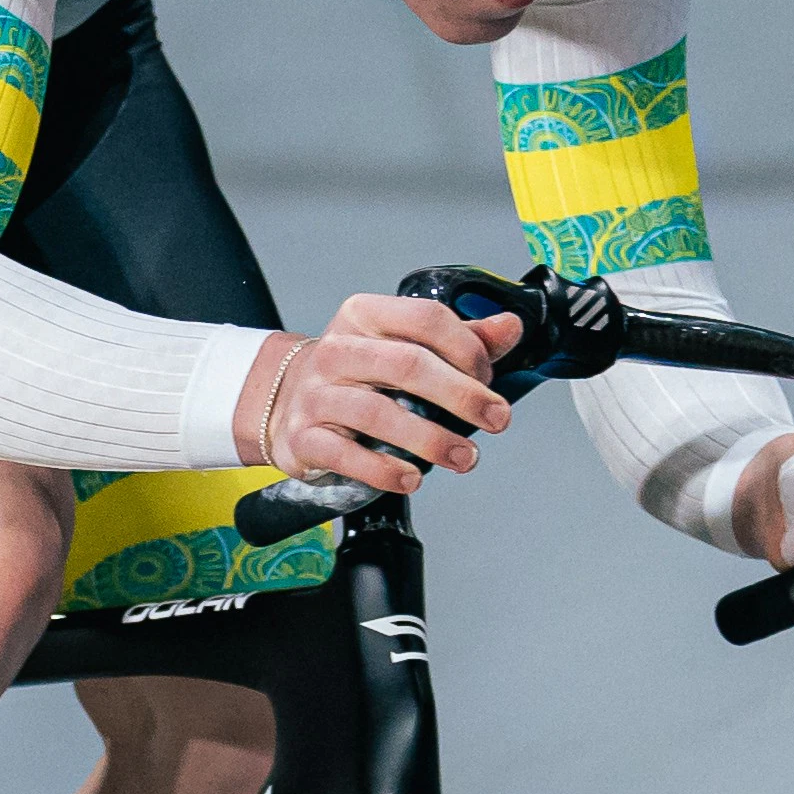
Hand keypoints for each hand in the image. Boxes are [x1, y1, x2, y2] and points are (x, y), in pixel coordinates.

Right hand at [242, 298, 524, 493]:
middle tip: (497, 419)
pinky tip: (413, 478)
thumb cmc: (355, 373)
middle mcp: (337, 350)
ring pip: (379, 414)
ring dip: (431, 440)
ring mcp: (316, 395)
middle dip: (462, 395)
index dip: (468, 349)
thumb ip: (459, 338)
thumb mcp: (401, 344)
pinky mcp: (303, 437)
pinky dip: (385, 470)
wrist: (283, 401)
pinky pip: (347, 456)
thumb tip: (511, 328)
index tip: (490, 378)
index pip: (426, 319)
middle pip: (408, 365)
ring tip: (465, 458)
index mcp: (364, 316)